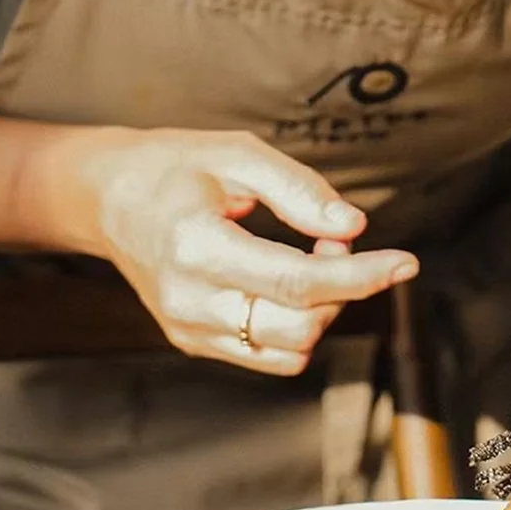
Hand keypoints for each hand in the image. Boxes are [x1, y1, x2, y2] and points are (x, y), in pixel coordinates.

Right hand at [43, 126, 418, 373]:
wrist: (106, 199)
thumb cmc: (173, 167)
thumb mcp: (238, 154)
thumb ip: (299, 189)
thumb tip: (355, 226)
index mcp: (197, 247)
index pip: (297, 282)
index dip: (360, 275)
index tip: (405, 262)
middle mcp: (189, 301)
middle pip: (300, 325)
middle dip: (342, 287)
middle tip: (334, 236)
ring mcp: (188, 329)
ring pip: (289, 350)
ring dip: (322, 309)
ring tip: (310, 256)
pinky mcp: (192, 342)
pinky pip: (268, 355)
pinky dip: (296, 325)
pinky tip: (288, 283)